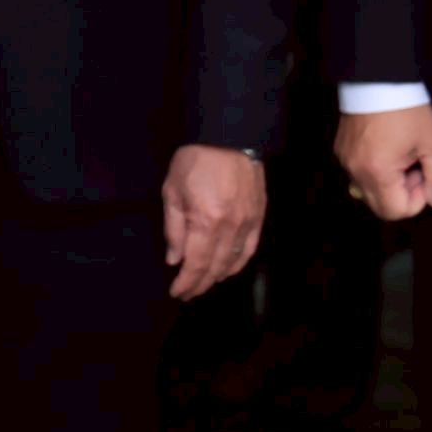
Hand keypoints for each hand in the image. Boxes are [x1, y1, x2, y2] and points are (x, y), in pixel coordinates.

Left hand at [161, 144, 266, 299]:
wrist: (229, 138)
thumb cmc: (193, 161)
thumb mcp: (172, 191)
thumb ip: (173, 229)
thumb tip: (174, 260)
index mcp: (205, 221)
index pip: (196, 264)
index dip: (187, 282)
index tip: (177, 293)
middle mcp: (229, 228)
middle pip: (215, 267)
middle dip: (200, 284)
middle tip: (188, 294)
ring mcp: (248, 224)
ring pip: (234, 262)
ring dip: (218, 277)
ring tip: (204, 284)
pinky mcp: (259, 218)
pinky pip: (249, 250)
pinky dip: (238, 264)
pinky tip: (228, 270)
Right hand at [335, 102, 431, 220]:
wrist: (376, 79)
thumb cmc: (408, 112)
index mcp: (378, 172)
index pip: (396, 211)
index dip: (417, 200)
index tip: (423, 173)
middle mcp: (356, 172)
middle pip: (380, 206)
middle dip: (402, 194)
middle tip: (413, 166)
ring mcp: (345, 161)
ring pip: (369, 191)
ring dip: (389, 182)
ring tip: (399, 155)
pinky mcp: (340, 151)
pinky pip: (359, 174)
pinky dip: (375, 170)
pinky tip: (385, 147)